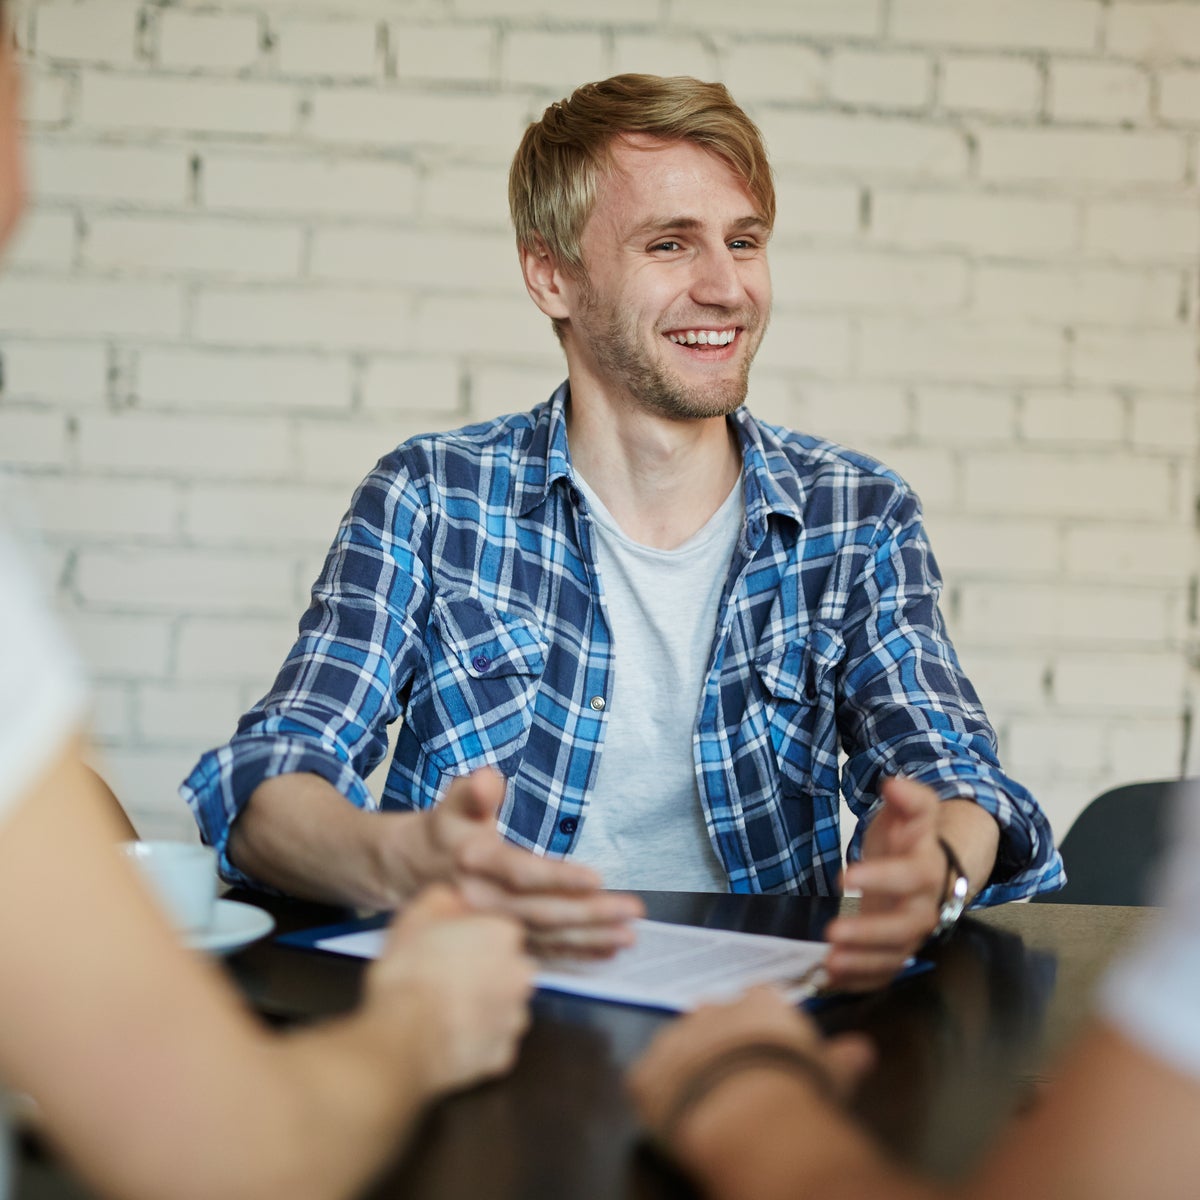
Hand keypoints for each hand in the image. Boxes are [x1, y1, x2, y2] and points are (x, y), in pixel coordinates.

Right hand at [365, 883, 534, 1094]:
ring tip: (445, 1010)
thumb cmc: (409, 974)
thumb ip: (444, 899)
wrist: (401, 1039)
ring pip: (502, 1005)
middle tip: (445, 978)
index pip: (496, 929)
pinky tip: (450, 1035)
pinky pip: (493, 1041)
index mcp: (504, 934)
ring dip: (482, 1005)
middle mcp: (521, 973)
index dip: (470, 937)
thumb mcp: (415, 917)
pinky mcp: (504, 1056)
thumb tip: (456, 899)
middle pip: (504, 966)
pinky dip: (476, 1039)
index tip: (448, 947)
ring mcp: (515, 1017)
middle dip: (482, 970)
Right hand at [407, 768, 643, 956]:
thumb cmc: (445, 830)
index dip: (558, 878)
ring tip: (628, 935)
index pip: (521, 873)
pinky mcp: (499, 940)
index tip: (596, 879)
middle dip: (589, 914)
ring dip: (590, 938)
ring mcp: (490, 926)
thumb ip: (473, 792)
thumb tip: (485, 779)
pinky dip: (576, 953)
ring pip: (545, 937)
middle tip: (632, 910)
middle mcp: (482, 900)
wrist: (409, 870)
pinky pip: (542, 951)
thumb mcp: (455, 803)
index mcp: (474, 862)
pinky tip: (607, 950)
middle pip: (541, 912)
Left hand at [629, 987, 871, 1154]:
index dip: (763, 1026)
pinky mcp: (645, 1074)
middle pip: (714, 1017)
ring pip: (678, 1046)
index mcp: (759, 1003)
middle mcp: (712, 1008)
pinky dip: (661, 1096)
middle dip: (722, 1040)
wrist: (748, 1114)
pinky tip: (679, 1114)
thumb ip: (843, 1056)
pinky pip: (649, 1080)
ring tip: (708, 1097)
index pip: (759, 1001)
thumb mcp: (831, 1072)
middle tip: (737, 1073)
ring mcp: (674, 1037)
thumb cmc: (796, 1087)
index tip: (769, 1047)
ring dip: (689, 1066)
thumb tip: (863, 1050)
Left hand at [823, 776, 946, 991]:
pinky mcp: (898, 952)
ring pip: (895, 957)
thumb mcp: (915, 811)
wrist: (936, 865)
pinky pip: (884, 973)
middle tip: (832, 932)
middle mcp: (926, 907)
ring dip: (862, 963)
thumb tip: (894, 783)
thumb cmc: (914, 838)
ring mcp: (912, 935)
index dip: (881, 878)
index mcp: (929, 869)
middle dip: (869, 933)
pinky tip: (829, 980)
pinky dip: (859, 981)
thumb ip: (910, 799)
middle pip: (906, 928)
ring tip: (828, 963)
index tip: (844, 876)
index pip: (911, 876)